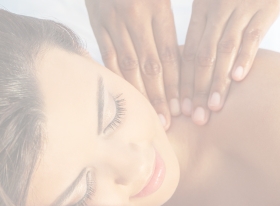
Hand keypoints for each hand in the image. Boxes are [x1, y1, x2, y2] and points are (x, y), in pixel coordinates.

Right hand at [85, 0, 179, 129]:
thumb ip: (169, 20)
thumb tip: (182, 54)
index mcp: (157, 8)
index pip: (170, 54)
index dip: (176, 83)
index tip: (181, 105)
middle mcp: (136, 17)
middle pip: (151, 65)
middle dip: (161, 95)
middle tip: (168, 121)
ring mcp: (113, 21)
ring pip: (129, 64)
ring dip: (140, 93)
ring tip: (149, 115)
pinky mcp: (96, 23)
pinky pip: (107, 55)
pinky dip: (116, 77)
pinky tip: (124, 95)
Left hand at [181, 0, 279, 124]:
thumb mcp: (211, 3)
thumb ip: (202, 31)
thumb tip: (189, 69)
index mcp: (201, 11)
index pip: (189, 53)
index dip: (184, 82)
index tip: (181, 107)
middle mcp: (217, 10)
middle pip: (204, 56)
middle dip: (198, 89)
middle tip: (195, 117)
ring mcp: (241, 8)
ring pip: (225, 49)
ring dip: (218, 81)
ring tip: (213, 107)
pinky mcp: (265, 9)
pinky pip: (252, 36)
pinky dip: (244, 57)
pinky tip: (237, 79)